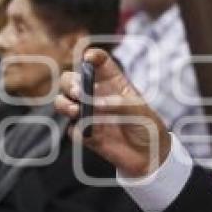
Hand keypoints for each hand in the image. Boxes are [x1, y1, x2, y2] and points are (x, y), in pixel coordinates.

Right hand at [54, 48, 171, 177]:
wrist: (149, 155)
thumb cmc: (147, 125)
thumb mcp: (140, 110)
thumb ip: (119, 104)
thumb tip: (96, 103)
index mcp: (112, 82)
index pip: (98, 62)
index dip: (92, 56)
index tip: (88, 58)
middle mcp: (96, 95)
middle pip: (71, 80)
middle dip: (70, 83)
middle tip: (78, 92)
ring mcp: (88, 114)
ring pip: (63, 102)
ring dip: (64, 104)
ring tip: (78, 111)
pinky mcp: (85, 133)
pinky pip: (72, 129)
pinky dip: (76, 129)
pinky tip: (87, 133)